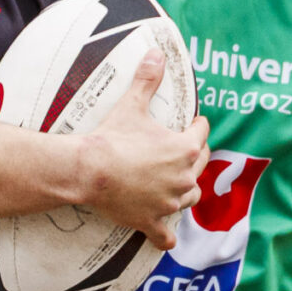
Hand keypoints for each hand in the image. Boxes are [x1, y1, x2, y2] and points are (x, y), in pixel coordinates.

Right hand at [77, 51, 208, 247]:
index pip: (202, 133)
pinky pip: (165, 235)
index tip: (193, 122)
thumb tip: (156, 52)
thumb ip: (147, 80)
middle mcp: (183, 178)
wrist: (89, 170)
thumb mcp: (132, 105)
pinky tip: (164, 238)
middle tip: (186, 150)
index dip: (196, 125)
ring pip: (190, 198)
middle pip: (201, 165)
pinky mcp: (151, 221)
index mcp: (185, 149)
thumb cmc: (113, 137)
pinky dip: (165, 236)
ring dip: (186, 191)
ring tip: (178, 186)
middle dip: (195, 156)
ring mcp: (169, 202)